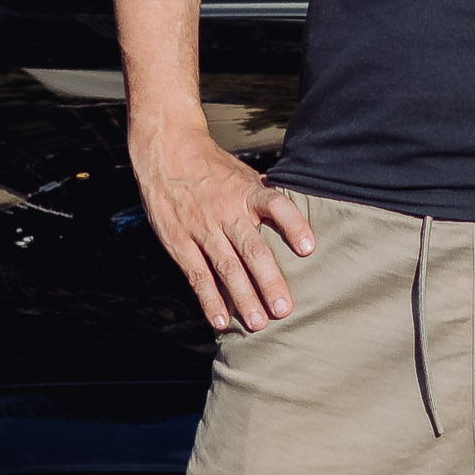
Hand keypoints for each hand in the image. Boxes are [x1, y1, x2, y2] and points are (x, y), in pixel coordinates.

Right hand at [132, 127, 313, 331]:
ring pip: (226, 267)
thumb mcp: (243, 173)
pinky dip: (209, 299)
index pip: (275, 206)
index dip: (293, 225)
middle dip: (269, 281)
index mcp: (247, 192)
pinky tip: (221, 321)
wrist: (166, 151)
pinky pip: (197, 274)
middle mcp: (227, 211)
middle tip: (284, 310)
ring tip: (258, 323)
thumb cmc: (212, 166)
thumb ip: (265, 198)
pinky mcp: (179, 241)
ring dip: (243, 297)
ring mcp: (202, 228)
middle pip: (252, 249)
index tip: (309, 248)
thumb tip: (297, 215)